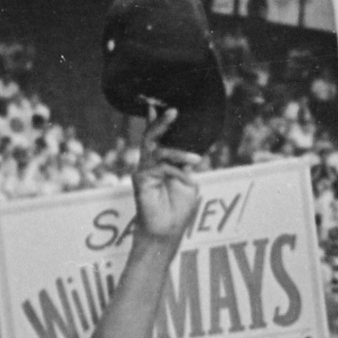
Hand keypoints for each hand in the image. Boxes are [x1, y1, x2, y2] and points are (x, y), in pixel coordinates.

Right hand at [133, 114, 203, 239]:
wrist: (165, 231)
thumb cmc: (177, 209)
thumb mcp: (188, 183)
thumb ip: (186, 167)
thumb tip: (190, 154)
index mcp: (161, 163)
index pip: (160, 138)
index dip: (159, 122)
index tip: (164, 106)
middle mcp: (150, 163)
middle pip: (152, 136)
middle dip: (161, 122)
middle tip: (173, 110)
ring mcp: (144, 169)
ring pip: (155, 148)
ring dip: (178, 151)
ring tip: (196, 158)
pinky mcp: (141, 178)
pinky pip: (159, 165)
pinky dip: (176, 169)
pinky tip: (189, 174)